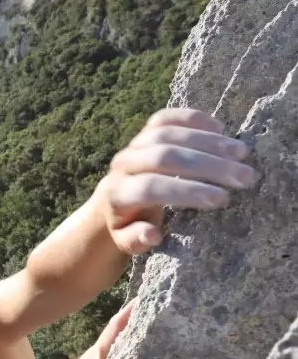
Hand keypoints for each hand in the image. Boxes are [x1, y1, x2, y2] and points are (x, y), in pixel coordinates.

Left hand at [94, 108, 255, 254]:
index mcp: (118, 194)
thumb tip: (153, 235)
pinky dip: (193, 119)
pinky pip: (167, 118)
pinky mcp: (145, 131)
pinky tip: (221, 129)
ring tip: (242, 154)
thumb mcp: (128, 241)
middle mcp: (122, 164)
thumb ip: (136, 239)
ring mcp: (133, 145)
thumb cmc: (129, 224)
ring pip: (169, 135)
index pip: (151, 188)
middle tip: (244, 177)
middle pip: (165, 158)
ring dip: (209, 142)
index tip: (222, 199)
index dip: (187, 191)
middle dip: (208, 166)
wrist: (114, 199)